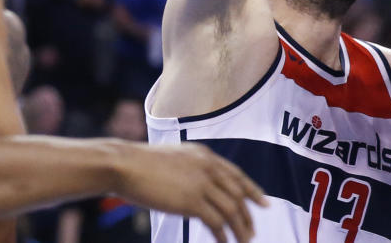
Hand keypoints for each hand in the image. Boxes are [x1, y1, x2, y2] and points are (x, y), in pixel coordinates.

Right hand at [113, 141, 266, 242]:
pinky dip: (222, 234)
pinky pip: (216, 221)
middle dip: (249, 214)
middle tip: (253, 231)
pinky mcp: (191, 201)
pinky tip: (224, 242)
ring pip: (231, 209)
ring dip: (240, 227)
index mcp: (206, 156)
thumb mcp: (176, 158)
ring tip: (244, 240)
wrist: (125, 164)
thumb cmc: (143, 164)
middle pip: (238, 193)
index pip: (237, 175)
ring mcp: (201, 184)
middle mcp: (209, 168)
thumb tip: (201, 186)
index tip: (265, 203)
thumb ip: (193, 168)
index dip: (253, 190)